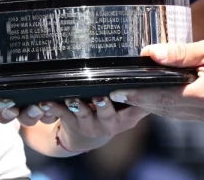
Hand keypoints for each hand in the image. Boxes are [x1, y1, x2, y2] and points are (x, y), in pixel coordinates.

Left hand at [12, 96, 148, 152]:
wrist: (88, 135)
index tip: (133, 90)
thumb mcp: (129, 108)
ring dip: (78, 106)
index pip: (137, 108)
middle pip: (109, 114)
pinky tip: (45, 100)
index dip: (137, 100)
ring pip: (84, 115)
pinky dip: (53, 106)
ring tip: (72, 99)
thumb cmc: (113, 111)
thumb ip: (139, 92)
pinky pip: (62, 114)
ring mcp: (91, 124)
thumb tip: (158, 67)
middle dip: (105, 106)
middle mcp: (111, 123)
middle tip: (101, 97)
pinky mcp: (72, 122)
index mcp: (128, 117)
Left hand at [107, 35, 203, 123]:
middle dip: (141, 100)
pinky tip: (158, 92)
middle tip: (117, 92)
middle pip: (165, 109)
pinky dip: (170, 103)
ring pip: (173, 113)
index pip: (163, 97)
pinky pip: (185, 112)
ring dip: (154, 103)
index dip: (139, 94)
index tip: (118, 90)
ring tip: (131, 92)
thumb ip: (178, 53)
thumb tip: (150, 54)